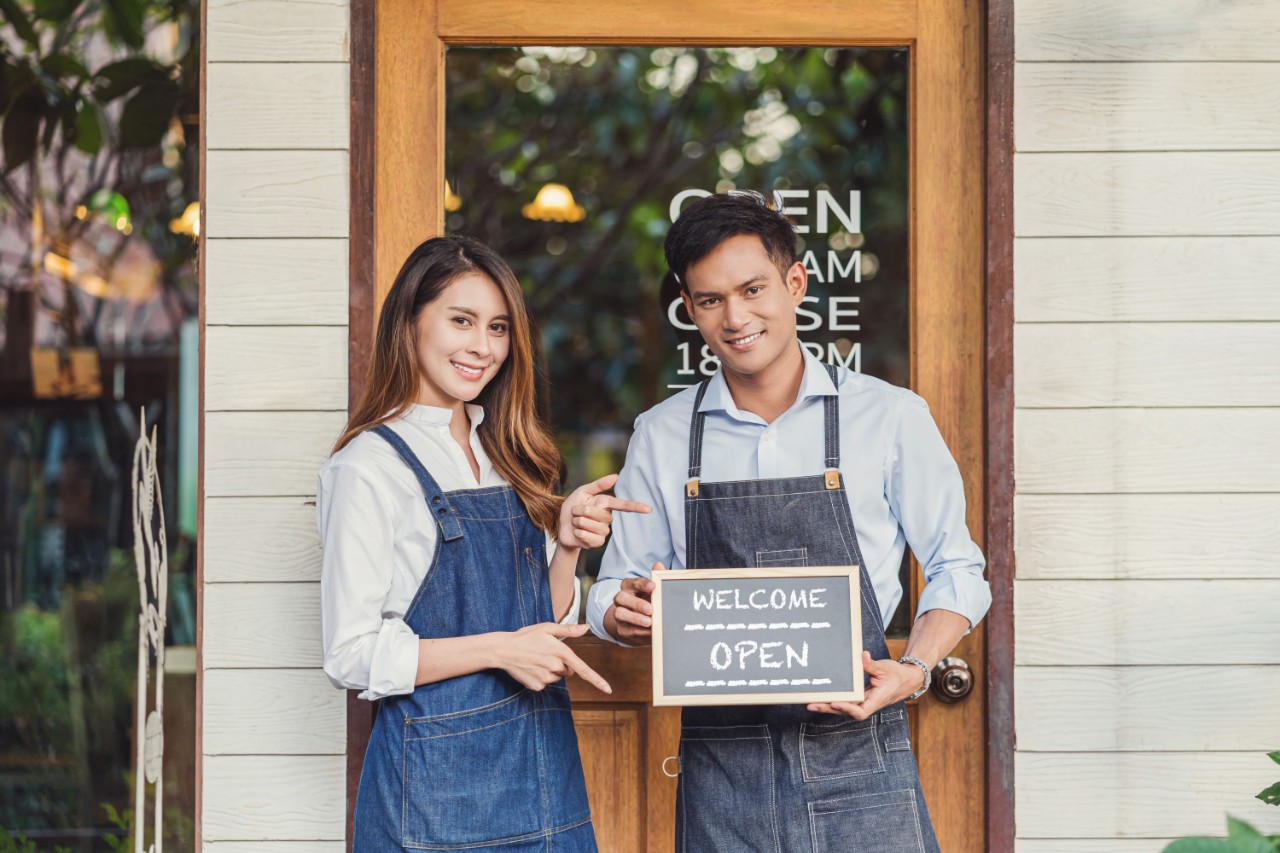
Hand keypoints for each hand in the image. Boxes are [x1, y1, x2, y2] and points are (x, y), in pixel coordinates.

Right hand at [494, 623, 611, 693]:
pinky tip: (531, 668)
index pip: (583, 669)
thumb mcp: (547, 628)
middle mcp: (555, 667)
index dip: (597, 680)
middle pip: (568, 671)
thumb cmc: (526, 636)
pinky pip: (546, 683)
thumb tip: (586, 628)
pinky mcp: (536, 686)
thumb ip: (568, 630)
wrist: (503, 650)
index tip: (608, 690)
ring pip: (557, 677)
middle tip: (546, 653)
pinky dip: (541, 677)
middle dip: (562, 664)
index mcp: (560, 652)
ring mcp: (545, 678)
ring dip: (551, 670)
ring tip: (536, 659)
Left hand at [557, 474, 651, 550]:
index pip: (623, 506)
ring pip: (590, 525)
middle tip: (576, 512)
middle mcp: (607, 519)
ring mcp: (603, 532)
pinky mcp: (597, 543)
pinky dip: (577, 533)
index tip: (648, 509)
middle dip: (582, 510)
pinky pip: (587, 536)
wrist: (562, 528)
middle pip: (598, 513)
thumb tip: (616, 476)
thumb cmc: (572, 509)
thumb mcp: (582, 492)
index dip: (635, 507)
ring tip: (576, 522)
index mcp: (605, 505)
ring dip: (577, 522)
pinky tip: (577, 533)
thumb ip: (598, 485)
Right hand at [602, 570, 658, 645]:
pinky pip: (627, 630)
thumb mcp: (654, 591)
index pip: (631, 582)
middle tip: (650, 609)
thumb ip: (657, 578)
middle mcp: (621, 599)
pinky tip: (649, 631)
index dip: (641, 584)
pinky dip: (639, 631)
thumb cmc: (649, 601)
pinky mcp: (622, 628)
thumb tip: (659, 565)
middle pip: (621, 597)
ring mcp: (619, 614)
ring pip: (620, 614)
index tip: (653, 586)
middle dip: (636, 603)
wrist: (642, 622)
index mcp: (629, 587)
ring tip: (649, 622)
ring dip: (635, 618)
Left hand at [806, 651, 925, 719]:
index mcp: (876, 700)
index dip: (847, 708)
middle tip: (812, 704)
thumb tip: (862, 655)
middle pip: (846, 711)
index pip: (860, 710)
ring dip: (828, 706)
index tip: (835, 702)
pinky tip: (821, 697)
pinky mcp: (860, 698)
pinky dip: (833, 700)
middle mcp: (868, 704)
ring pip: (844, 708)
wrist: (906, 681)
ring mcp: (864, 702)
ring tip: (811, 702)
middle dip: (829, 708)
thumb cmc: (897, 675)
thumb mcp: (885, 668)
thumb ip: (871, 664)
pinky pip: (846, 701)